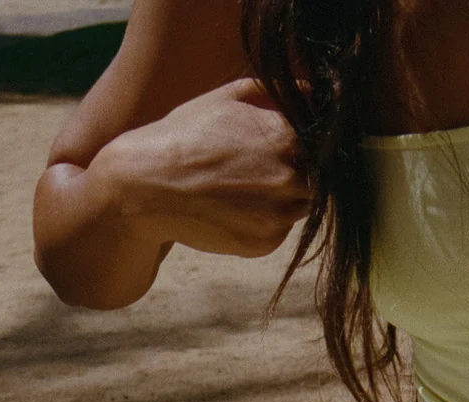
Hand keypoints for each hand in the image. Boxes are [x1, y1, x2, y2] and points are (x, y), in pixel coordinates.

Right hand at [96, 76, 311, 257]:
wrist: (148, 185)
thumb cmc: (185, 135)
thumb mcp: (228, 98)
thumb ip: (275, 92)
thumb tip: (314, 91)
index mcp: (285, 135)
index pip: (320, 142)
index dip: (304, 144)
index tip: (282, 146)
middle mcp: (289, 176)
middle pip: (315, 176)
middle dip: (295, 172)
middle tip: (256, 169)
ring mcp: (279, 213)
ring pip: (301, 205)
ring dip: (283, 197)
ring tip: (243, 187)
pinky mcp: (266, 242)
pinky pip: (281, 230)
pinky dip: (266, 220)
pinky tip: (235, 208)